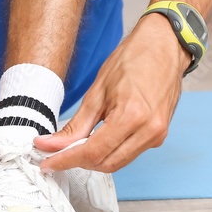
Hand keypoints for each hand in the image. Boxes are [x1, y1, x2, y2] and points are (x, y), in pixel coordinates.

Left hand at [35, 14, 187, 172]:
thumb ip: (75, 125)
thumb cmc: (132, 60)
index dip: (66, 160)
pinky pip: (129, 153)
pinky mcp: (159, 136)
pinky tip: (98, 140)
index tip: (48, 163)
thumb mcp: (97, 91)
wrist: (163, 47)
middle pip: (106, 163)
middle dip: (79, 162)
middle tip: (57, 153)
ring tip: (76, 146)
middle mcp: (148, 130)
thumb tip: (52, 145)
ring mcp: (157, 135)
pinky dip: (110, 152)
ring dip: (95, 159)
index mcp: (132, 115)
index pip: (93, 152)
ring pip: (118, 163)